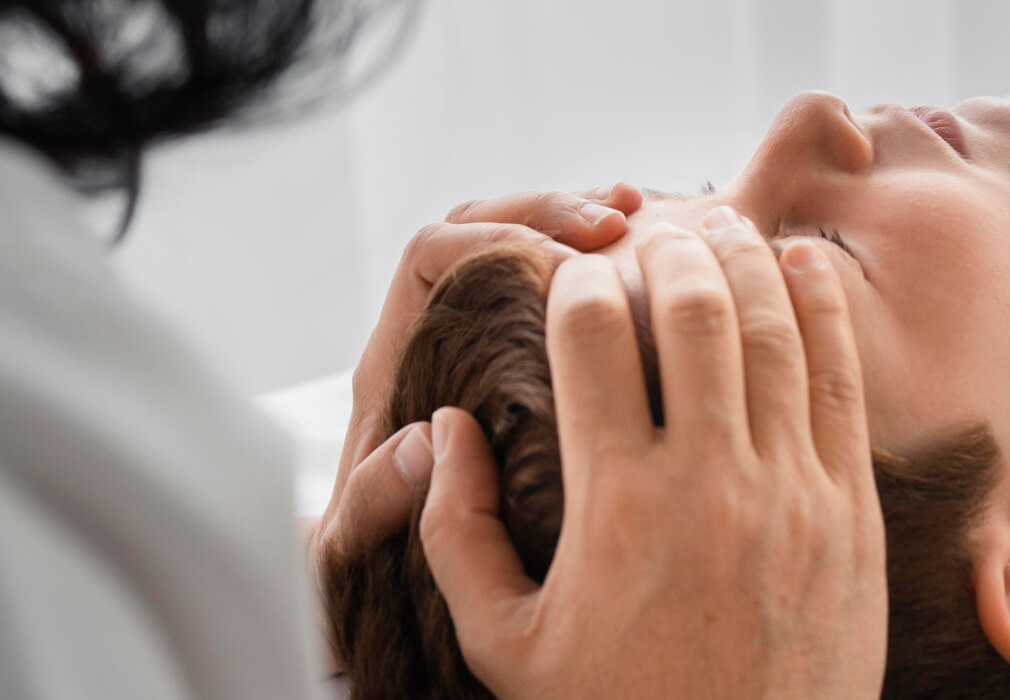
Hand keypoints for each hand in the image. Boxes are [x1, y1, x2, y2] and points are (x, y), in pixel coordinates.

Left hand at [311, 183, 643, 668]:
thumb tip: (425, 442)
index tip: (557, 266)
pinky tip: (653, 261)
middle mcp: (437, 336)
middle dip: (548, 212)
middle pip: (482, 224)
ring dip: (580, 219)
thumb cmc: (362, 566)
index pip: (431, 255)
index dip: (492, 244)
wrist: (365, 588)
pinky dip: (604, 261)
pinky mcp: (527, 354)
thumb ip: (377, 497)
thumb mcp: (356, 547)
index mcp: (397, 361)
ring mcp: (485, 338)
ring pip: (523, 239)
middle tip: (613, 224)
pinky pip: (563, 284)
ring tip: (639, 216)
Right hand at [419, 205, 886, 698]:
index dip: (576, 282)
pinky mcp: (853, 510)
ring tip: (720, 223)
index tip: (570, 275)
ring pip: (772, 329)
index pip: (592, 336)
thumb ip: (455, 532)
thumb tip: (445, 429)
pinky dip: (822, 309)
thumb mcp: (506, 642)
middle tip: (647, 235)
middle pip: (691, 308)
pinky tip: (802, 265)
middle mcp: (710, 480)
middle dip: (665, 249)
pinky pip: (842, 381)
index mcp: (615, 502)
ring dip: (743, 259)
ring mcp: (793, 490)